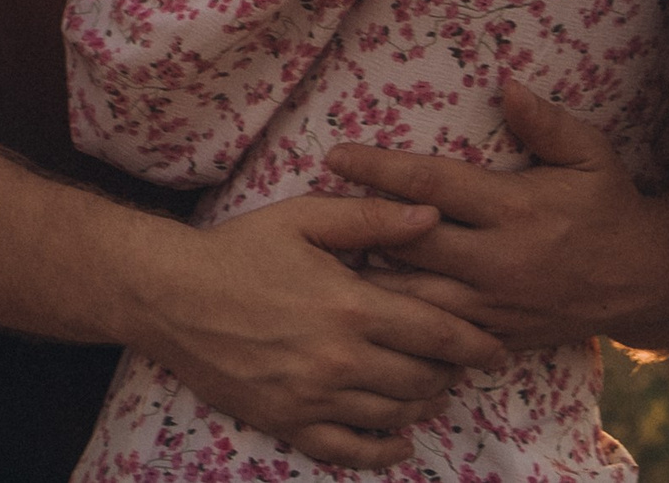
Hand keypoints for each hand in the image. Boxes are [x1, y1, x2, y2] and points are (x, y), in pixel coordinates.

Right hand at [127, 193, 508, 469]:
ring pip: (391, 414)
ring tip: (437, 393)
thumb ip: (375, 219)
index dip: (474, 342)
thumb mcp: (308, 217)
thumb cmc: (242, 248)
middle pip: (420, 378)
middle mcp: (338, 358)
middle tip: (465, 365)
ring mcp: (311, 396)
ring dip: (424, 406)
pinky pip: (345, 450)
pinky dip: (381, 452)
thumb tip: (435, 216)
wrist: (171, 295)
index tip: (497, 347)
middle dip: (451, 373)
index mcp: (351, 304)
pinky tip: (401, 442)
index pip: (435, 331)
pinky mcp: (285, 421)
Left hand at [325, 81, 668, 353]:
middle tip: (310, 210)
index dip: (380, 168)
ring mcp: (493, 304)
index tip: (336, 155)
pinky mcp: (494, 336)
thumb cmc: (610, 205)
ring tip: (324, 262)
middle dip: (358, 226)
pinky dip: (399, 319)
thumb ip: (546, 121)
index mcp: (515, 208)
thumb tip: (505, 84)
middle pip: (408, 242)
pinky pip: (434, 333)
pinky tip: (367, 307)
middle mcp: (498, 259)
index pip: (433, 184)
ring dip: (369, 278)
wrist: (642, 281)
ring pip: (412, 296)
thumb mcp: (591, 153)